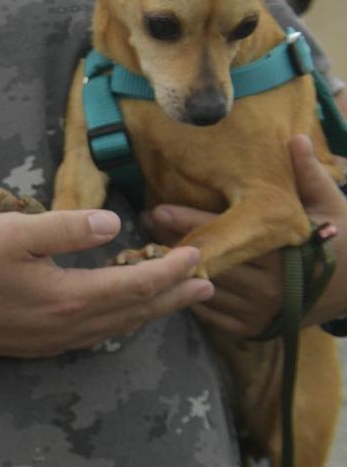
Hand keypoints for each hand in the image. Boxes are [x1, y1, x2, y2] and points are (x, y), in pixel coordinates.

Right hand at [0, 208, 212, 356]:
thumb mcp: (12, 233)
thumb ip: (67, 229)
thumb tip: (115, 225)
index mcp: (67, 299)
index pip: (135, 286)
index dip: (171, 271)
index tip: (198, 254)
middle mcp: (65, 329)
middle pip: (133, 314)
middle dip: (172, 298)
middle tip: (207, 286)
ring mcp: (47, 342)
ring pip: (113, 329)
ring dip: (147, 313)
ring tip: (172, 300)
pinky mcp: (30, 346)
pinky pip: (91, 336)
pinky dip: (117, 322)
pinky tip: (115, 315)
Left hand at [143, 134, 346, 335]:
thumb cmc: (341, 237)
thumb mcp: (331, 204)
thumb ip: (308, 175)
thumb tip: (295, 138)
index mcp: (285, 253)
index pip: (225, 235)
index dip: (188, 221)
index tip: (156, 209)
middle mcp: (270, 286)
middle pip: (207, 263)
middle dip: (170, 244)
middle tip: (141, 227)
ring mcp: (259, 310)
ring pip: (203, 290)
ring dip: (173, 272)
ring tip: (143, 250)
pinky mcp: (252, 328)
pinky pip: (209, 313)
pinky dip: (189, 296)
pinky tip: (168, 279)